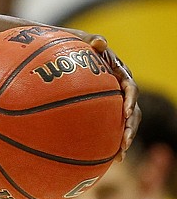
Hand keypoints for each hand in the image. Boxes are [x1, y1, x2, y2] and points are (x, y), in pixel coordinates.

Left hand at [72, 30, 141, 155]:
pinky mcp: (106, 111)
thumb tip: (100, 42)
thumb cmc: (73, 46)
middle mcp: (121, 88)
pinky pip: (113, 127)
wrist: (64, 54)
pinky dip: (112, 142)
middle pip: (133, 110)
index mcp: (119, 72)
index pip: (130, 87)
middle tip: (124, 141)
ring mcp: (114, 101)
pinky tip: (108, 159)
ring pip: (126, 122)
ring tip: (119, 155)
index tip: (126, 111)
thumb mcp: (80, 40)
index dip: (131, 99)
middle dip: (131, 127)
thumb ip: (90, 40)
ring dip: (125, 138)